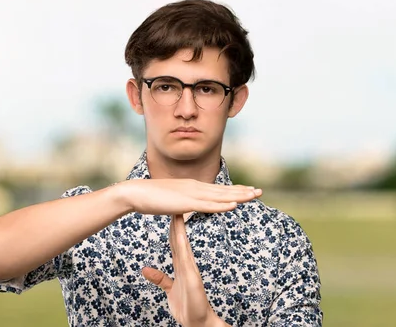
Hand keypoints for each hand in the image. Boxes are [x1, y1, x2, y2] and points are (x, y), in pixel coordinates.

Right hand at [117, 179, 261, 215]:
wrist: (135, 193)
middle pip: (223, 190)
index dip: (234, 190)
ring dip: (239, 196)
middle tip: (260, 192)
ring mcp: (191, 194)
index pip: (217, 189)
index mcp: (192, 187)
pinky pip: (208, 205)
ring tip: (254, 195)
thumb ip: (180, 203)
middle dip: (243, 191)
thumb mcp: (170, 200)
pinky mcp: (186, 202)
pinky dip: (222, 205)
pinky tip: (234, 205)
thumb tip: (184, 208)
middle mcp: (195, 187)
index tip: (248, 191)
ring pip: (220, 196)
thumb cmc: (150, 197)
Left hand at [141, 214, 229, 326]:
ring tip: (177, 211)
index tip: (169, 212)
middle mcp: (186, 264)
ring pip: (183, 244)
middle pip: (179, 238)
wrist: (199, 322)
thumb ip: (159, 278)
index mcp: (181, 266)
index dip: (172, 227)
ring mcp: (190, 268)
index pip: (175, 242)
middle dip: (176, 221)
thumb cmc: (187, 306)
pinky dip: (183, 244)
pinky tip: (180, 234)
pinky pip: (186, 257)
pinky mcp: (192, 276)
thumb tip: (145, 269)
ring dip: (180, 228)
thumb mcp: (169, 290)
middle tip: (174, 202)